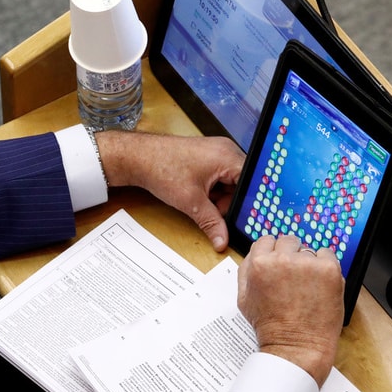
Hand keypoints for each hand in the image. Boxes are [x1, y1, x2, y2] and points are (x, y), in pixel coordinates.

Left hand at [95, 132, 244, 251]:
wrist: (138, 157)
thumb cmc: (162, 169)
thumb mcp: (191, 202)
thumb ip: (211, 223)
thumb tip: (222, 240)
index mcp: (228, 156)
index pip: (253, 183)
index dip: (250, 203)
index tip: (247, 218)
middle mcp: (226, 151)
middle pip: (242, 184)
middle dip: (229, 201)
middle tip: (212, 210)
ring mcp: (216, 153)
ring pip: (230, 183)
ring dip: (218, 197)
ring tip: (199, 200)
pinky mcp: (206, 158)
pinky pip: (219, 178)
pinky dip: (211, 191)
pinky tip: (197, 194)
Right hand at [237, 235, 344, 387]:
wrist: (296, 345)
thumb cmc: (270, 326)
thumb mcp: (244, 298)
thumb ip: (246, 270)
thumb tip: (255, 253)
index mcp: (259, 264)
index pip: (266, 241)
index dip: (272, 252)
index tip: (278, 262)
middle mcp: (282, 260)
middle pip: (288, 241)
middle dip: (290, 255)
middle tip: (294, 275)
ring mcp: (307, 264)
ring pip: (308, 249)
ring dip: (308, 262)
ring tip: (307, 285)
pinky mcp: (329, 270)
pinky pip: (328, 254)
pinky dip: (326, 266)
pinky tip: (319, 283)